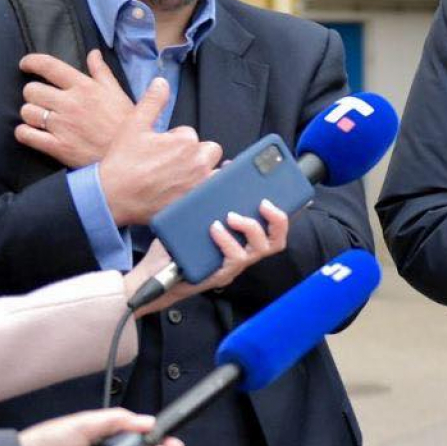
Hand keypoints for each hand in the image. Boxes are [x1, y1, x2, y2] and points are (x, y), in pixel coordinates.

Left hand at [14, 51, 136, 168]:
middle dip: (34, 93)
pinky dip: (24, 133)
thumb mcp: (118, 93)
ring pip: (27, 111)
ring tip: (40, 118)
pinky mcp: (57, 146)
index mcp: (84, 87)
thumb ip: (102, 71)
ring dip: (30, 114)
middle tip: (42, 100)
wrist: (130, 157)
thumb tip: (93, 53)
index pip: (48, 66)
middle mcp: (69, 103)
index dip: (30, 62)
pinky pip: (26, 135)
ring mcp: (62, 125)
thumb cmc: (124, 124)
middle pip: (31, 90)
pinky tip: (32, 133)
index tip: (26, 65)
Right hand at [96, 78, 222, 226]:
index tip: (161, 150)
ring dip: (204, 172)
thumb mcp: (134, 125)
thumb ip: (152, 101)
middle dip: (195, 154)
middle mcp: (197, 163)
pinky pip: (213, 194)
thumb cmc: (122, 163)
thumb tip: (162, 83)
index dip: (175, 141)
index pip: (190, 135)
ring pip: (216, 173)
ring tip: (180, 177)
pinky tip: (191, 191)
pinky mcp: (196, 203)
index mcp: (185, 141)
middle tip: (172, 162)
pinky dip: (207, 192)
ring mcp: (199, 185)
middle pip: (209, 151)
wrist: (113, 196)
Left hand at [122, 199, 292, 311]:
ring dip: (249, 228)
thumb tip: (224, 170)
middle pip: (277, 242)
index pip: (275, 230)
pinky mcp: (219, 275)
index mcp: (242, 242)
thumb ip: (212, 197)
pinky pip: (233, 259)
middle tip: (264, 203)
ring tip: (231, 216)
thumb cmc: (175, 247)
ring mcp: (233, 267)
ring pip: (259, 250)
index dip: (287, 215)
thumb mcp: (196, 216)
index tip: (294, 198)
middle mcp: (243, 255)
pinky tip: (214, 229)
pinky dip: (226, 241)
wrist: (152, 273)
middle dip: (277, 220)